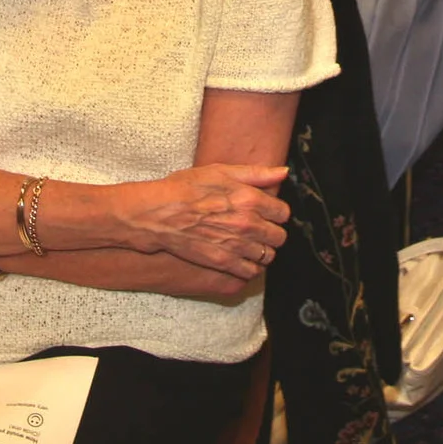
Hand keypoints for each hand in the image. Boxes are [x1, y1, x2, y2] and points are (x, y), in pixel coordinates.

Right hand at [117, 164, 290, 279]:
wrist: (159, 214)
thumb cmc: (185, 189)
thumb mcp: (220, 171)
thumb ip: (256, 173)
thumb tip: (282, 173)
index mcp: (250, 199)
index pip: (283, 213)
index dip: (276, 212)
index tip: (268, 212)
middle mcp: (248, 224)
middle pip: (279, 236)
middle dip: (272, 232)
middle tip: (260, 229)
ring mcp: (236, 245)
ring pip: (268, 256)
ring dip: (263, 250)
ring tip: (251, 245)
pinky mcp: (223, 263)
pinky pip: (251, 272)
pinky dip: (251, 268)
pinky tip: (242, 259)